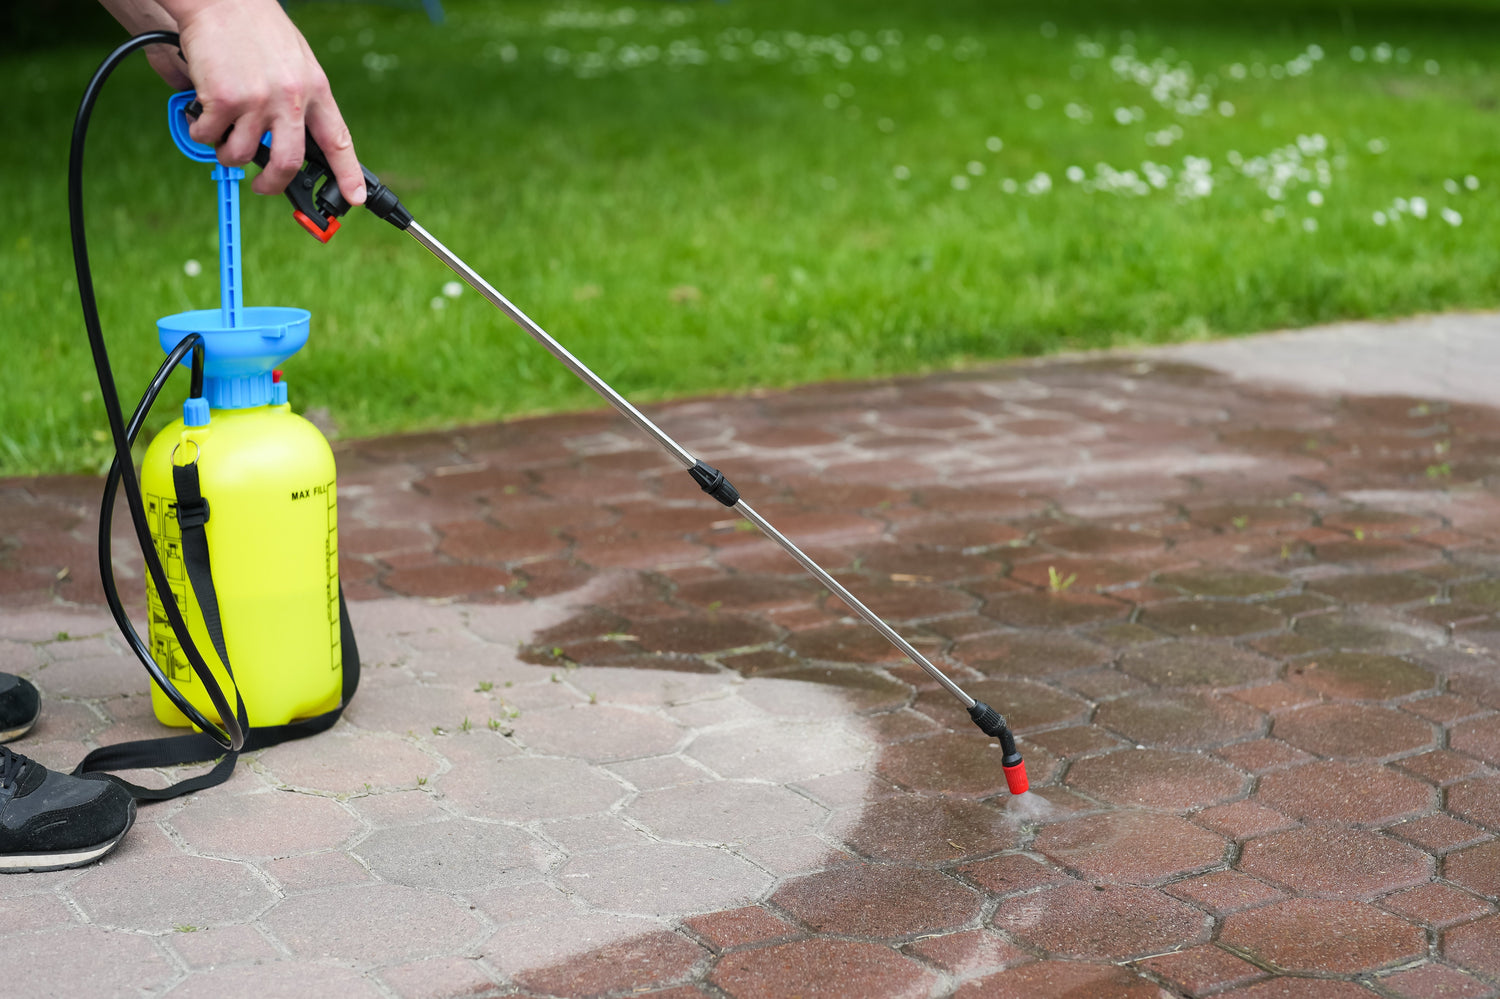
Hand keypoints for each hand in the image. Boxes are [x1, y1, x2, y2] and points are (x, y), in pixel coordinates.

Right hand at [100, 0, 365, 204]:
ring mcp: (257, 101)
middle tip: (263, 186)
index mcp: (315, 88)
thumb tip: (294, 135)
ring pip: (242, 154)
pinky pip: (210, 136)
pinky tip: (202, 114)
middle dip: (273, 185)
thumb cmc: (256, 28)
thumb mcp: (296, 60)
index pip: (338, 140)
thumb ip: (300, 97)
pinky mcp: (224, 99)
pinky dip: (202, 132)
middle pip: (288, 163)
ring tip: (222, 134)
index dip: (347, 175)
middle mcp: (290, 99)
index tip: (354, 199)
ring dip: (228, 152)